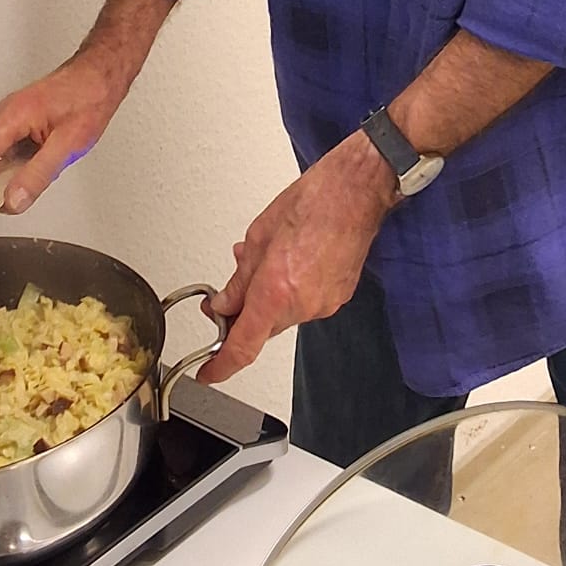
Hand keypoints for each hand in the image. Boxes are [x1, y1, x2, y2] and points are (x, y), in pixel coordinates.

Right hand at [0, 55, 117, 213]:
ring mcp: (11, 117)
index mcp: (14, 115)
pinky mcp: (20, 122)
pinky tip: (24, 178)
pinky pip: (5, 150)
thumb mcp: (69, 144)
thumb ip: (39, 174)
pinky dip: (8, 169)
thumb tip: (13, 199)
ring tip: (12, 198)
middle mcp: (6, 114)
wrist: (100, 75)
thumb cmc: (89, 98)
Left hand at [198, 131, 396, 384]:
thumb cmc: (314, 201)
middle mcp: (302, 305)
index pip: (243, 346)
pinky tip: (289, 262)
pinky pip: (304, 305)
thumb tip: (225, 304)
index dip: (221, 366)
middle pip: (261, 327)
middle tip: (230, 292)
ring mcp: (323, 305)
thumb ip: (239, 279)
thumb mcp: (259, 236)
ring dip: (269, 296)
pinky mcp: (338, 299)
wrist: (357, 192)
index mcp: (275, 290)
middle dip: (243, 313)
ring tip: (267, 260)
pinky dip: (290, 291)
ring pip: (282, 315)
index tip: (208, 373)